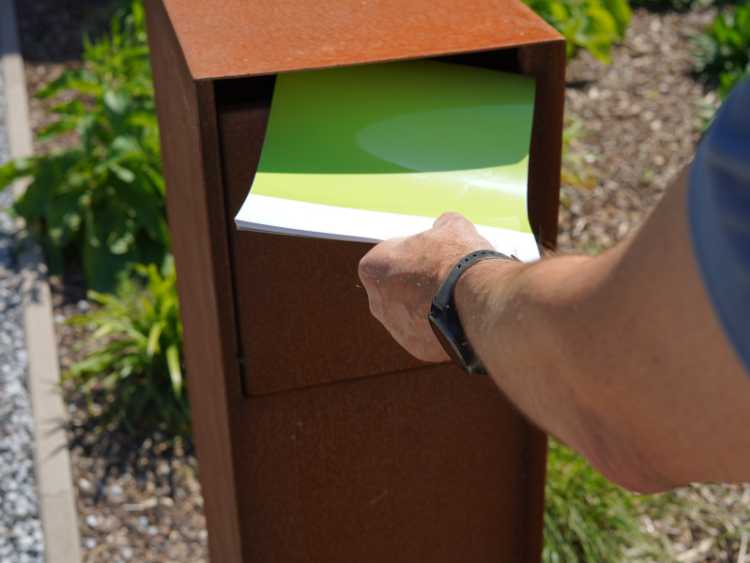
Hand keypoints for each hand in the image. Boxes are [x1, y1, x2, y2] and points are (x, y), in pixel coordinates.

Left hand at [358, 212, 493, 361]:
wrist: (475, 301)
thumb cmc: (456, 259)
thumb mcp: (452, 226)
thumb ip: (441, 226)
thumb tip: (444, 226)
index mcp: (373, 267)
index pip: (389, 256)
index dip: (414, 253)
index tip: (433, 253)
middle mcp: (377, 303)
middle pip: (398, 288)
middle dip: (418, 282)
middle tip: (447, 275)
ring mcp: (395, 330)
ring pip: (412, 314)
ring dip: (430, 306)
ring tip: (458, 297)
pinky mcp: (417, 349)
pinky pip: (428, 334)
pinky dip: (442, 327)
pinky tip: (461, 316)